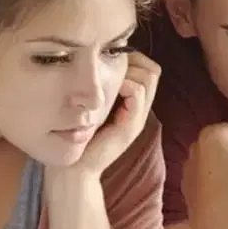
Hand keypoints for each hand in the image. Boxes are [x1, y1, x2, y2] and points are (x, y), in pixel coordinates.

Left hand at [71, 51, 159, 176]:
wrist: (74, 170)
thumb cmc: (76, 137)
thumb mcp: (89, 107)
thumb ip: (97, 90)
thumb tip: (91, 63)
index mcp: (131, 106)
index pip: (148, 70)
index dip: (133, 58)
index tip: (110, 58)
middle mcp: (139, 111)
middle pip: (153, 71)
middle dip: (133, 60)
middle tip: (110, 64)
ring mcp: (137, 119)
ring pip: (149, 78)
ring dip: (129, 70)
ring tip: (108, 76)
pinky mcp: (130, 126)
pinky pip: (138, 93)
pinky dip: (125, 83)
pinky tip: (107, 88)